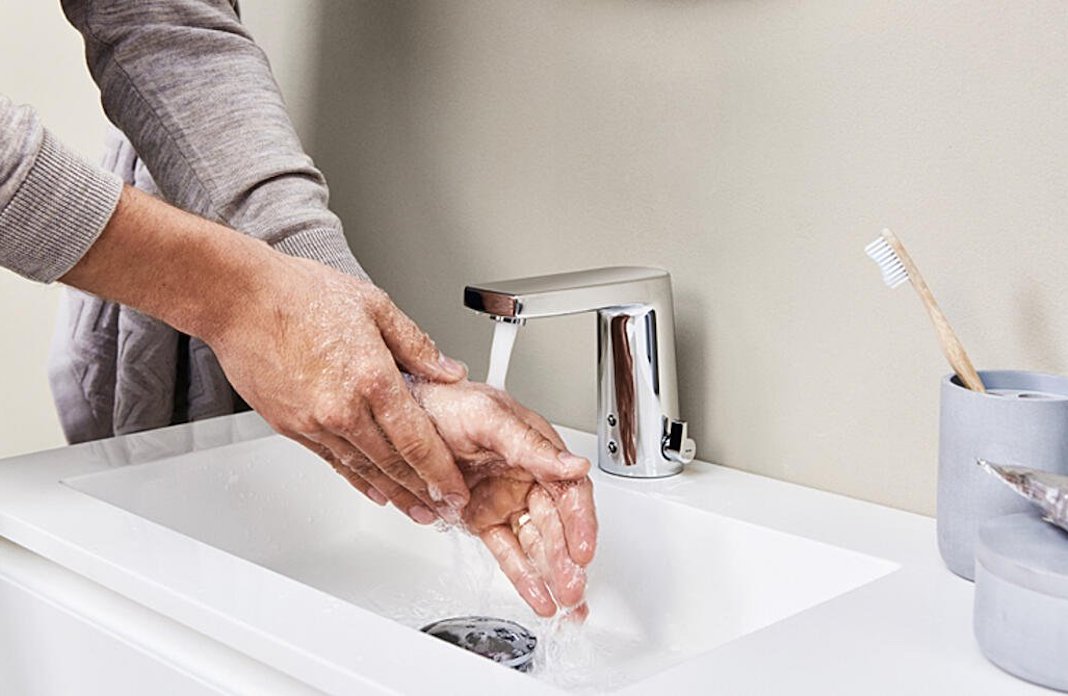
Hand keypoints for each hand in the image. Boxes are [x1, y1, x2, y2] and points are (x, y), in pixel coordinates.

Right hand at [207, 253, 471, 523]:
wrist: (239, 300)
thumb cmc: (299, 294)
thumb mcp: (374, 305)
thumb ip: (416, 345)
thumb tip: (449, 371)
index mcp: (372, 377)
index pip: (417, 439)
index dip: (441, 471)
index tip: (457, 489)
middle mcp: (343, 408)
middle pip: (393, 463)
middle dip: (424, 493)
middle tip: (446, 512)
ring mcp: (315, 421)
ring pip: (363, 469)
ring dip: (394, 494)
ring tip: (416, 511)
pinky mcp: (291, 426)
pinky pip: (332, 461)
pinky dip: (357, 479)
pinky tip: (374, 490)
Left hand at [409, 379, 597, 617]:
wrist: (399, 415)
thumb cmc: (444, 402)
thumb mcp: (489, 418)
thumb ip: (531, 446)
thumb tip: (574, 465)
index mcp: (536, 449)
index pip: (569, 491)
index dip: (580, 522)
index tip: (582, 550)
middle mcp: (526, 477)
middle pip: (556, 524)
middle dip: (567, 559)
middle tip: (572, 587)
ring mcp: (504, 500)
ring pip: (535, 543)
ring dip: (551, 573)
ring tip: (562, 600)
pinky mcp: (482, 519)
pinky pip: (507, 551)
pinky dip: (523, 576)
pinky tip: (539, 596)